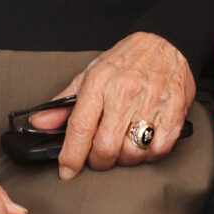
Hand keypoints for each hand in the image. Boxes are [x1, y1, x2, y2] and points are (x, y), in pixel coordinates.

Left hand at [33, 31, 194, 179]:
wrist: (166, 42)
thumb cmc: (126, 60)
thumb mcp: (89, 74)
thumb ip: (64, 103)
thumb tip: (39, 124)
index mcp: (99, 82)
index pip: (79, 127)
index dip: (70, 156)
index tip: (66, 171)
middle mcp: (125, 92)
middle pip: (106, 147)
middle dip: (98, 161)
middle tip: (98, 157)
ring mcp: (152, 102)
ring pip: (132, 153)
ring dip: (124, 159)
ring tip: (122, 145)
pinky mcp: (174, 112)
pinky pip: (158, 151)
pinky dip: (148, 155)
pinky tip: (143, 143)